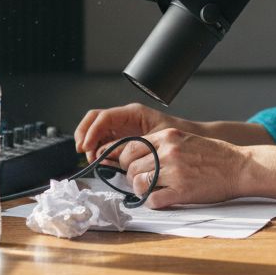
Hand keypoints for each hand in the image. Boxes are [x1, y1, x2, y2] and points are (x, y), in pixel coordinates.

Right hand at [74, 102, 192, 164]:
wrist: (192, 140)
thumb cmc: (179, 136)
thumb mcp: (155, 140)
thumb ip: (130, 148)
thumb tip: (105, 156)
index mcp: (132, 113)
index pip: (103, 117)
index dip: (91, 132)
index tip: (87, 147)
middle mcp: (125, 118)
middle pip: (94, 120)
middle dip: (84, 134)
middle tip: (83, 152)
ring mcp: (123, 128)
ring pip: (96, 131)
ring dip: (90, 144)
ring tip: (93, 160)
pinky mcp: (124, 139)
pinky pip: (104, 141)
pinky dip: (98, 151)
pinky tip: (100, 161)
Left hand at [116, 129, 245, 208]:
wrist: (240, 167)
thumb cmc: (216, 155)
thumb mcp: (186, 139)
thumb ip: (163, 145)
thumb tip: (138, 157)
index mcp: (167, 137)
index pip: (129, 147)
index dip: (124, 160)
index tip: (127, 167)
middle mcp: (168, 152)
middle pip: (130, 167)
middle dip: (132, 177)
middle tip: (142, 181)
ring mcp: (174, 171)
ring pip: (137, 183)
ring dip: (141, 190)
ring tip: (152, 190)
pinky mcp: (182, 191)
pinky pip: (152, 200)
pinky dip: (153, 203)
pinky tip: (162, 199)